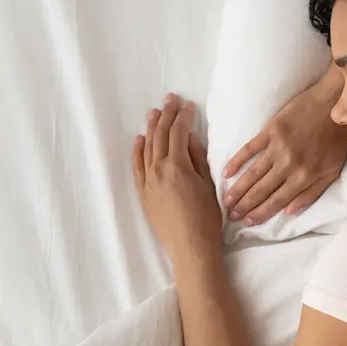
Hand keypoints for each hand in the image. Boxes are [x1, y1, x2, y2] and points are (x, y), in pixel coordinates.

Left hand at [133, 94, 221, 258]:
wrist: (190, 246)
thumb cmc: (206, 218)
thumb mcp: (209, 185)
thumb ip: (198, 159)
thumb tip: (190, 138)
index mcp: (177, 166)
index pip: (178, 134)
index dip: (183, 117)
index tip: (188, 105)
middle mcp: (158, 170)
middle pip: (160, 136)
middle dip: (166, 115)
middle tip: (170, 99)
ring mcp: (148, 182)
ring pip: (146, 148)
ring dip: (151, 128)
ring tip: (154, 112)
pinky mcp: (143, 193)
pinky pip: (137, 166)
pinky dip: (137, 151)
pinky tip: (139, 139)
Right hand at [222, 73, 346, 225]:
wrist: (334, 105)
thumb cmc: (336, 140)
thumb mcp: (332, 171)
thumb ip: (312, 193)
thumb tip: (289, 212)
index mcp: (304, 177)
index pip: (278, 201)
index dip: (261, 213)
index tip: (248, 223)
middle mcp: (288, 165)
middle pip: (262, 190)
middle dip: (245, 206)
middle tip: (231, 216)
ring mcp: (277, 147)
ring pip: (253, 173)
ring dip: (238, 189)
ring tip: (226, 200)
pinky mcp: (270, 131)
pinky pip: (249, 149)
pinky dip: (236, 161)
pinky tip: (226, 173)